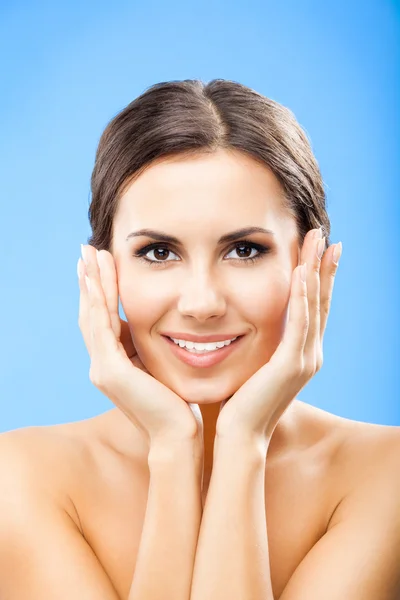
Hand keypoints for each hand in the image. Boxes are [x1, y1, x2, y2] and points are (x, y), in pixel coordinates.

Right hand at [77, 245, 203, 447]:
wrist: (179, 436)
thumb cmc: (177, 404)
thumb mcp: (160, 367)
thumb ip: (151, 349)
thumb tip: (161, 325)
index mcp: (114, 363)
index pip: (103, 319)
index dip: (100, 290)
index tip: (101, 263)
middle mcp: (101, 365)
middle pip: (91, 313)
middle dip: (90, 280)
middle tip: (87, 249)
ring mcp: (102, 368)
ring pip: (92, 315)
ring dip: (91, 283)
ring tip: (90, 255)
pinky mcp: (110, 371)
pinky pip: (101, 327)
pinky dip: (98, 301)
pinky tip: (96, 279)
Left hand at [215, 228, 341, 444]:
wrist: (238, 436)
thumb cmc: (239, 403)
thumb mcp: (253, 365)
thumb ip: (258, 345)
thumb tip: (242, 324)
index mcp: (300, 354)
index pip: (313, 308)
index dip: (317, 278)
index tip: (318, 250)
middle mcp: (310, 355)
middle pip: (321, 301)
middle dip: (323, 266)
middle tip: (325, 235)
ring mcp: (304, 360)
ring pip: (314, 306)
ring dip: (316, 271)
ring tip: (317, 242)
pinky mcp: (291, 365)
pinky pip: (300, 324)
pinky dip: (303, 297)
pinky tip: (301, 271)